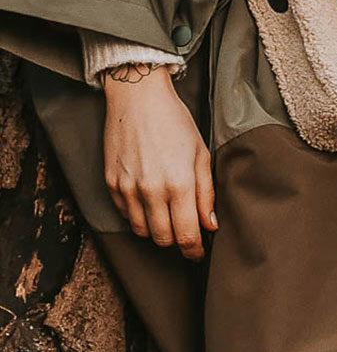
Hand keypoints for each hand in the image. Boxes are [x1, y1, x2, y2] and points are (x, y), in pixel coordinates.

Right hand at [101, 66, 216, 259]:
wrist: (138, 98)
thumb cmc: (175, 122)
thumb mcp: (200, 154)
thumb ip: (206, 193)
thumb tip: (211, 225)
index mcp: (179, 183)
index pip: (187, 235)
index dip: (194, 250)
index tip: (198, 253)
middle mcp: (151, 191)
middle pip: (164, 239)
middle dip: (177, 241)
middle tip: (185, 232)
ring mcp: (127, 189)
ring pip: (142, 231)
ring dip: (157, 230)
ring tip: (168, 215)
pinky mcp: (111, 184)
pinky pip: (125, 215)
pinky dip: (138, 215)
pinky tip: (149, 201)